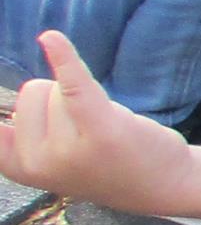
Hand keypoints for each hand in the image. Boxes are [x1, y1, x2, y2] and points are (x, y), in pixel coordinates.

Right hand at [0, 31, 200, 213]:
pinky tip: (51, 39)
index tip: (16, 117)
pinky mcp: (101, 130)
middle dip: (61, 100)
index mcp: (18, 168)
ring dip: (86, 99)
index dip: (10, 114)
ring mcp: (67, 150)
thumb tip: (21, 94)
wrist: (162, 185)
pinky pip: (74, 84)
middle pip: (33, 92)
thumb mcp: (51, 160)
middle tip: (87, 129)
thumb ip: (23, 138)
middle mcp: (37, 163)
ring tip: (104, 127)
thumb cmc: (103, 163)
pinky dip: (63, 58)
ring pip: (59, 87)